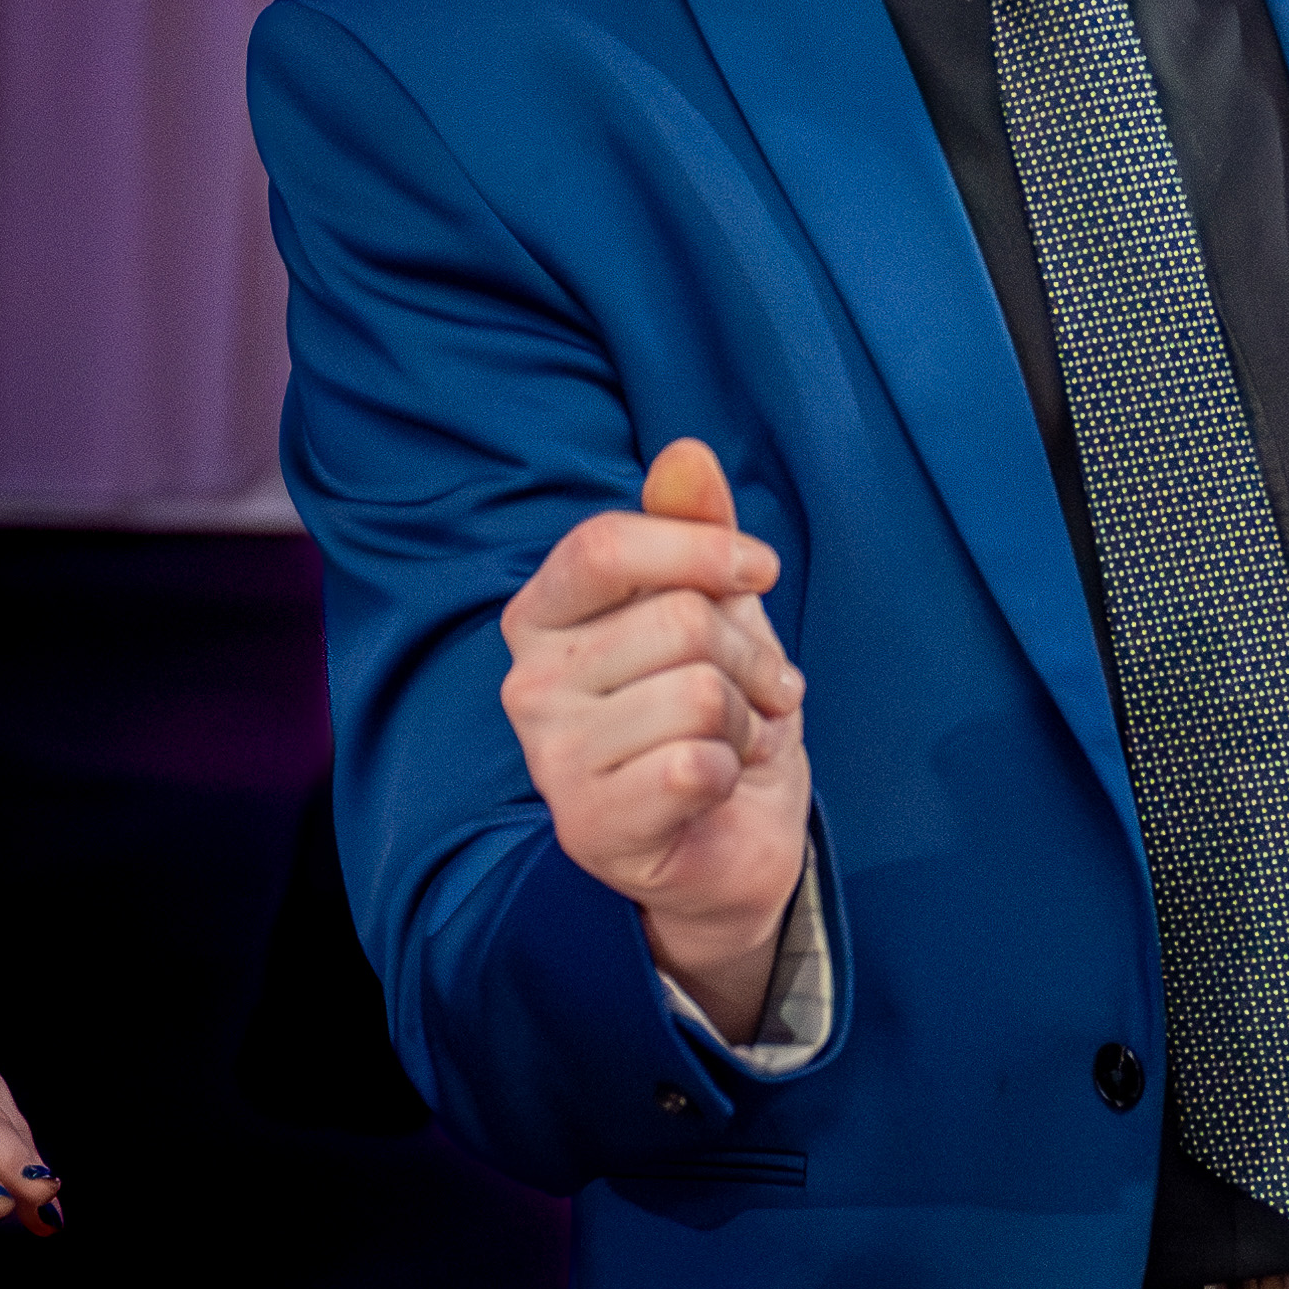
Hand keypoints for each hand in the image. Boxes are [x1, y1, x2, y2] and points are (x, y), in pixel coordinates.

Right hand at [500, 439, 810, 1042]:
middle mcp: (528, 684)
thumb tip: (685, 453)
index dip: (702, 547)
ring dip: (746, 717)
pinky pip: (695, 763)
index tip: (761, 568)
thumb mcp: (718, 604)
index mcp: (543, 615)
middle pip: (678, 620)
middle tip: (755, 691)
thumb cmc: (717, 709)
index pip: (602, 545)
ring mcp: (551, 761)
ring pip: (698, 692)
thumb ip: (696, 529)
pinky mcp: (590, 827)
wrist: (731, 835)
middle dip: (749, 653)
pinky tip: (713, 786)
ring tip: (732, 739)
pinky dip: (731, 769)